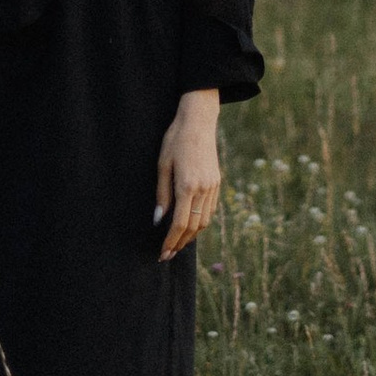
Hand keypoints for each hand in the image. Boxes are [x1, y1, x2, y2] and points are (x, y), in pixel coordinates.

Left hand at [154, 90, 221, 262]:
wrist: (199, 121)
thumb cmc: (176, 140)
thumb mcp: (162, 165)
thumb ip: (162, 194)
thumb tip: (158, 220)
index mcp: (188, 186)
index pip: (180, 224)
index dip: (171, 242)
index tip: (162, 253)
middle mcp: (204, 189)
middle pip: (194, 227)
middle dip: (180, 243)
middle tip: (167, 254)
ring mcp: (213, 186)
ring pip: (205, 221)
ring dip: (191, 235)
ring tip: (178, 243)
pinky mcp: (217, 182)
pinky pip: (210, 210)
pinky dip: (200, 222)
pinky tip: (190, 225)